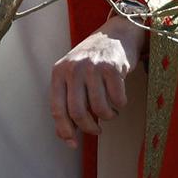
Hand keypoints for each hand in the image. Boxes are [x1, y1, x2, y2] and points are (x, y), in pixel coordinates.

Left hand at [50, 15, 145, 141]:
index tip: (73, 143)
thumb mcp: (73, 78)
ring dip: (107, 117)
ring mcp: (93, 67)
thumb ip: (67, 104)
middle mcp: (73, 68)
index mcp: (59, 72)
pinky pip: (117, 99)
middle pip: (78, 112)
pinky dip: (120, 105)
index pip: (57, 109)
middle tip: (97, 130)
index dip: (64, 130)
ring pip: (99, 108)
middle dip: (89, 127)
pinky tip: (119, 100)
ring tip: (110, 113)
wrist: (116, 34)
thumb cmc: (92, 63)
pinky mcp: (113, 67)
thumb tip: (68, 140)